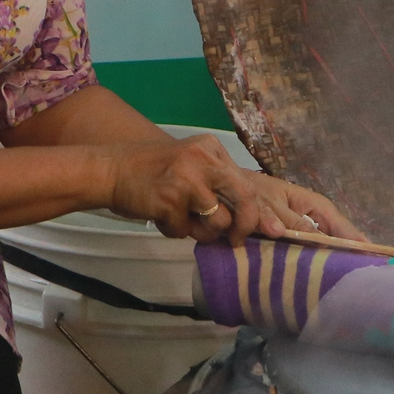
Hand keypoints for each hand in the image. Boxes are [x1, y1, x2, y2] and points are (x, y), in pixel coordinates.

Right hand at [105, 135, 361, 242]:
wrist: (109, 169)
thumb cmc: (155, 177)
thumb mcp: (192, 172)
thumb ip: (220, 191)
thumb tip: (260, 225)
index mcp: (214, 151)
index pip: (252, 186)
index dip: (270, 213)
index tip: (285, 234)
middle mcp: (204, 158)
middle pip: (244, 199)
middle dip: (245, 226)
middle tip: (239, 241)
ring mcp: (186, 175)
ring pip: (216, 221)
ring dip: (201, 231)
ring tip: (182, 219)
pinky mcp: (167, 195)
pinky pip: (184, 230)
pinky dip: (173, 230)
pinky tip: (160, 217)